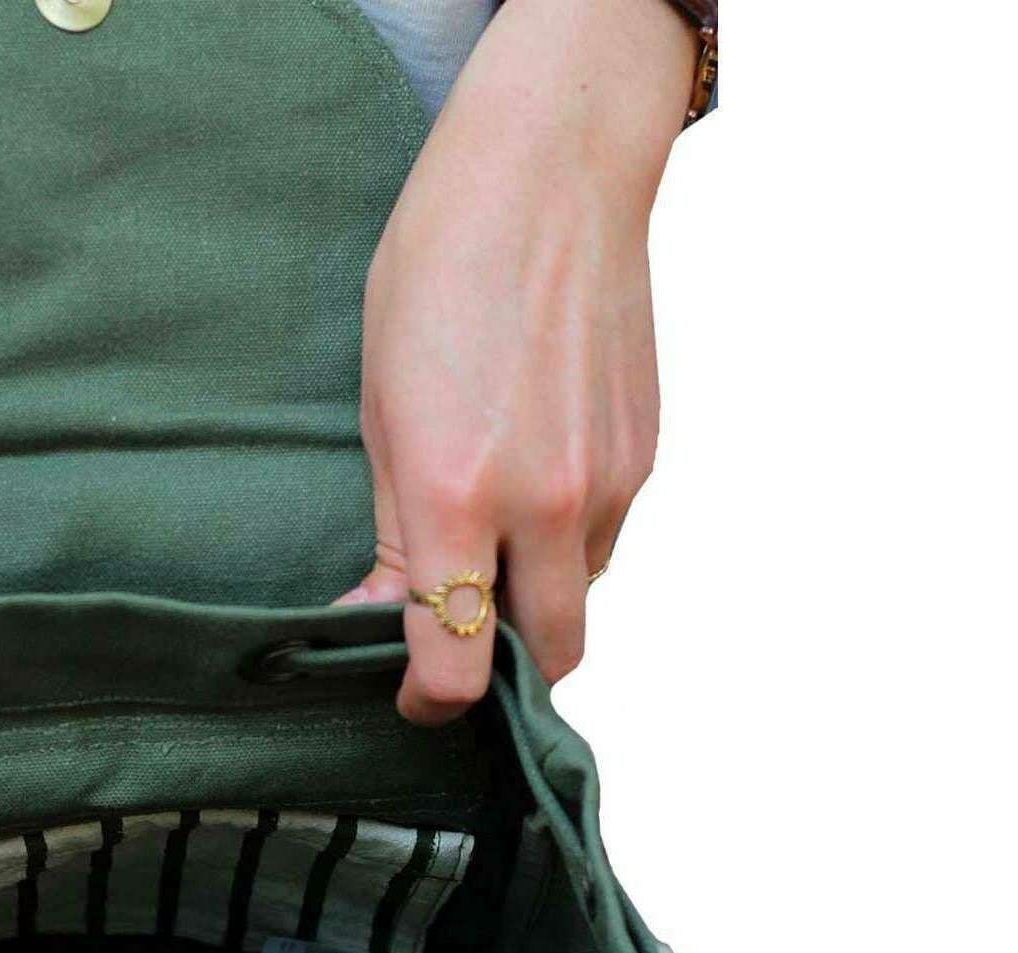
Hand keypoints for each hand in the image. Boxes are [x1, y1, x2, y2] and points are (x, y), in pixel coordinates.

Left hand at [340, 0, 696, 722]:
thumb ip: (389, 535)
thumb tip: (379, 616)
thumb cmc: (436, 279)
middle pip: (547, 659)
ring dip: (539, 604)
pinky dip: (571, 547)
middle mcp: (547, 505)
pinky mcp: (647, 454)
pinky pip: (609, 541)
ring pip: (582, 599)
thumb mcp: (378, 413)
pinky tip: (534, 488)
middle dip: (501, 673)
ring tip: (492, 550)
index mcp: (456, 498)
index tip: (409, 699)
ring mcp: (610, 482)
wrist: (548, 175)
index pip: (457, 666)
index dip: (428, 703)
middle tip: (456, 646)